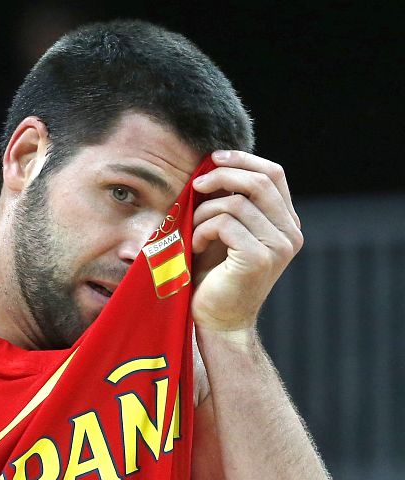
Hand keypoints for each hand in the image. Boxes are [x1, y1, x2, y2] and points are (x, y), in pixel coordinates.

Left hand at [190, 150, 302, 335]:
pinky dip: (202, 230)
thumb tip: (215, 164)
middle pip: (259, 182)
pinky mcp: (258, 259)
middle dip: (221, 176)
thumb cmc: (215, 275)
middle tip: (194, 184)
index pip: (274, 174)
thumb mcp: (227, 232)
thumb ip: (233, 202)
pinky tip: (196, 246)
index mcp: (287, 223)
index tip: (214, 157)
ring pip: (236, 203)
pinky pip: (224, 224)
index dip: (243, 159)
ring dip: (204, 212)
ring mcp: (278, 247)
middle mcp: (290, 233)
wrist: (217, 319)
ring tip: (192, 230)